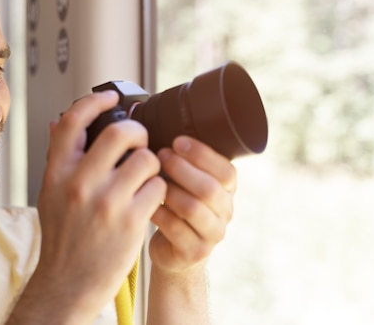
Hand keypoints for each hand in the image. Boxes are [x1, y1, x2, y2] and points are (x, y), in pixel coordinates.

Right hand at [11, 91, 165, 322]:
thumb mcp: (50, 194)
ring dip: (152, 164)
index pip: (71, 121)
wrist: (68, 283)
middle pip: (119, 132)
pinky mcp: (130, 220)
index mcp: (57, 172)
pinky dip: (158, 190)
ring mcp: (106, 201)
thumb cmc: (62, 239)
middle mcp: (79, 182)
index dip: (94, 101)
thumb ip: (58, 159)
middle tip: (140, 142)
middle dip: (138, 132)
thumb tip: (57, 123)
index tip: (111, 98)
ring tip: (146, 178)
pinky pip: (157, 187)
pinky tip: (149, 200)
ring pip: (146, 158)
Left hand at [149, 136, 236, 274]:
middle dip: (183, 169)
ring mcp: (212, 234)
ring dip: (170, 190)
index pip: (226, 171)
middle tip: (161, 156)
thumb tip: (158, 121)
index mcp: (227, 190)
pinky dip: (159, 213)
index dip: (203, 154)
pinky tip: (146, 203)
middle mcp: (225, 212)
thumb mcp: (186, 183)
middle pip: (210, 189)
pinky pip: (176, 229)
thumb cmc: (175, 206)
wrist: (174, 252)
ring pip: (193, 209)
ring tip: (151, 179)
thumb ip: (184, 160)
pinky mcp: (195, 252)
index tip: (178, 141)